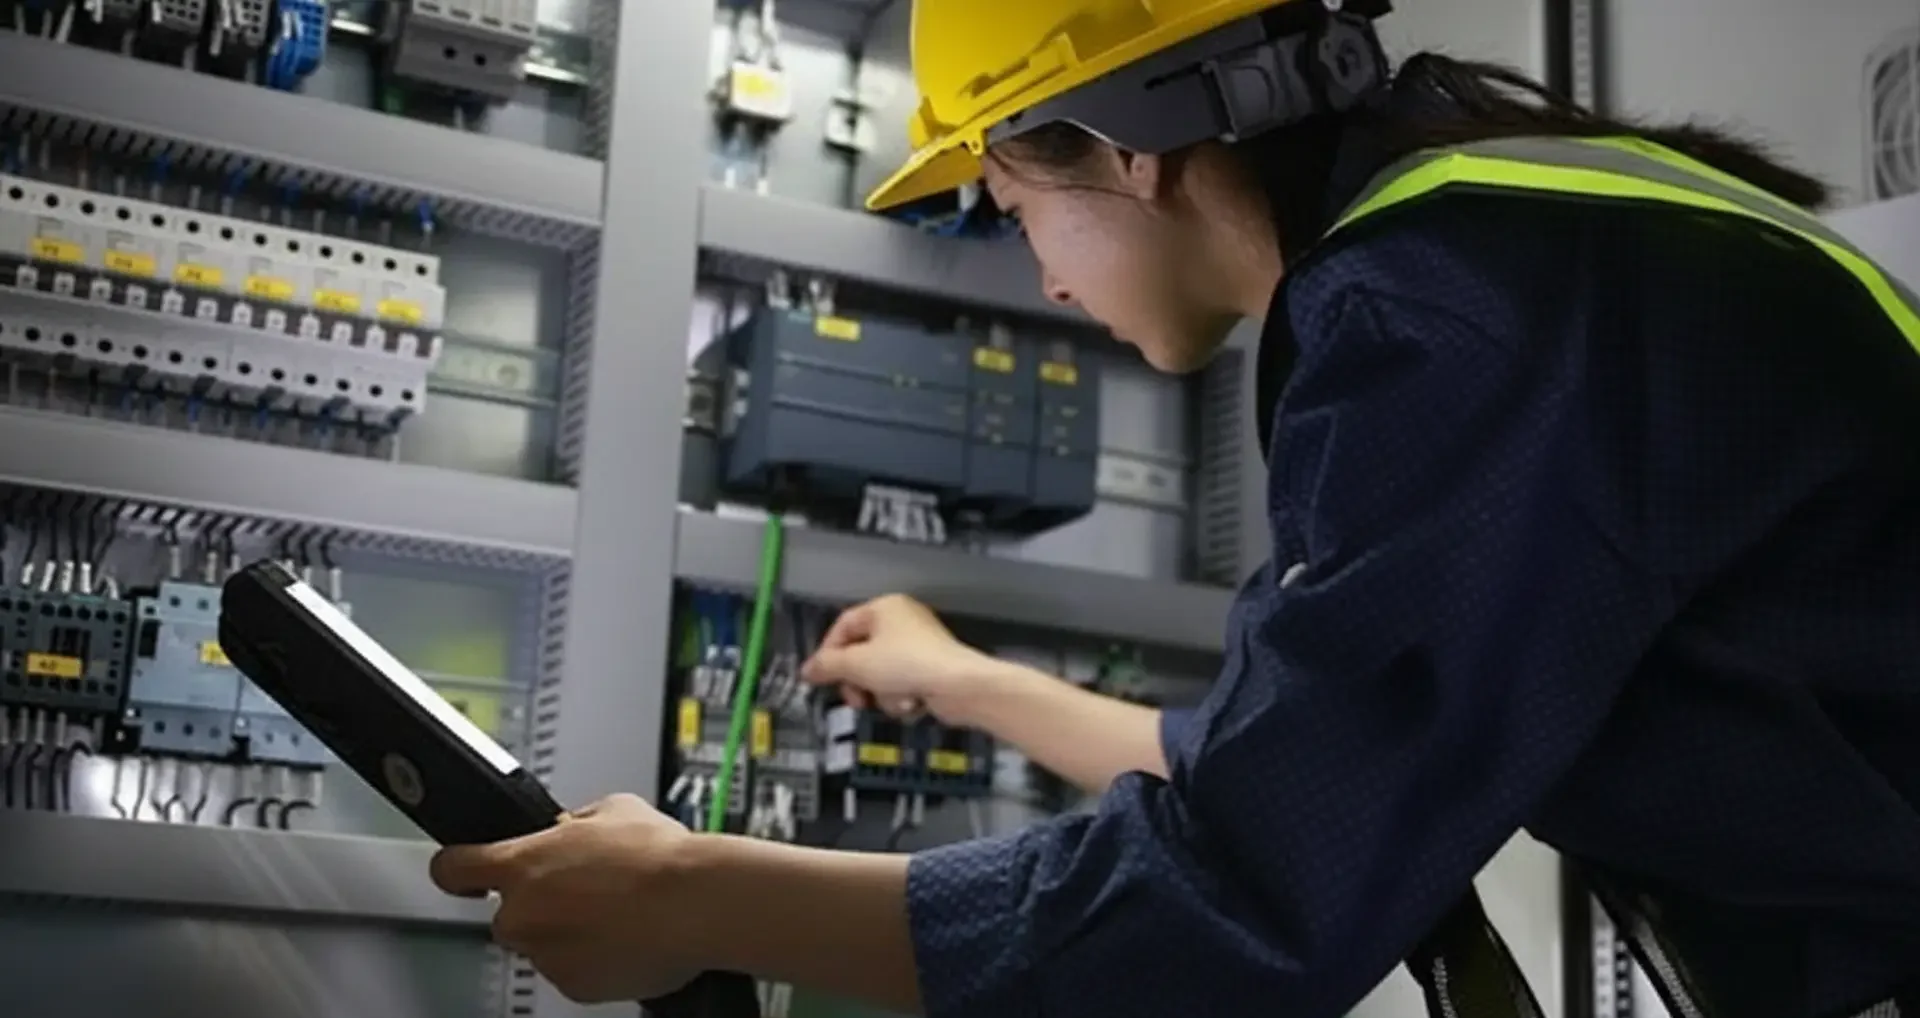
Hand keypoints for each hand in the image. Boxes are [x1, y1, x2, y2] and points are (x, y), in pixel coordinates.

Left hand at [428, 794, 700, 1003]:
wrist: (698, 904)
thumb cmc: (660, 858)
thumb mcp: (612, 809)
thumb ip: (574, 823)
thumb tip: (570, 830)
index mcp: (522, 863)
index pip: (454, 867)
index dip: (456, 867)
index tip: (460, 872)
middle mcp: (522, 912)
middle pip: (508, 911)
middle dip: (540, 902)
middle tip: (585, 889)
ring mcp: (546, 954)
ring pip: (544, 942)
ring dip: (570, 930)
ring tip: (618, 912)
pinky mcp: (575, 986)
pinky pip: (573, 970)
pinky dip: (593, 958)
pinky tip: (627, 936)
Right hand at [800, 593, 997, 725]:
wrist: (958, 686)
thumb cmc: (905, 665)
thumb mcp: (857, 665)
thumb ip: (827, 666)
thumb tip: (806, 671)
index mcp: (884, 607)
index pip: (843, 626)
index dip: (828, 654)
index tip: (821, 679)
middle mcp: (901, 621)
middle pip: (861, 653)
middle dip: (858, 681)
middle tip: (857, 699)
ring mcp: (917, 645)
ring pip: (880, 674)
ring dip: (883, 693)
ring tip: (896, 699)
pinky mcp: (930, 669)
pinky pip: (901, 683)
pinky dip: (902, 697)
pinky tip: (913, 702)